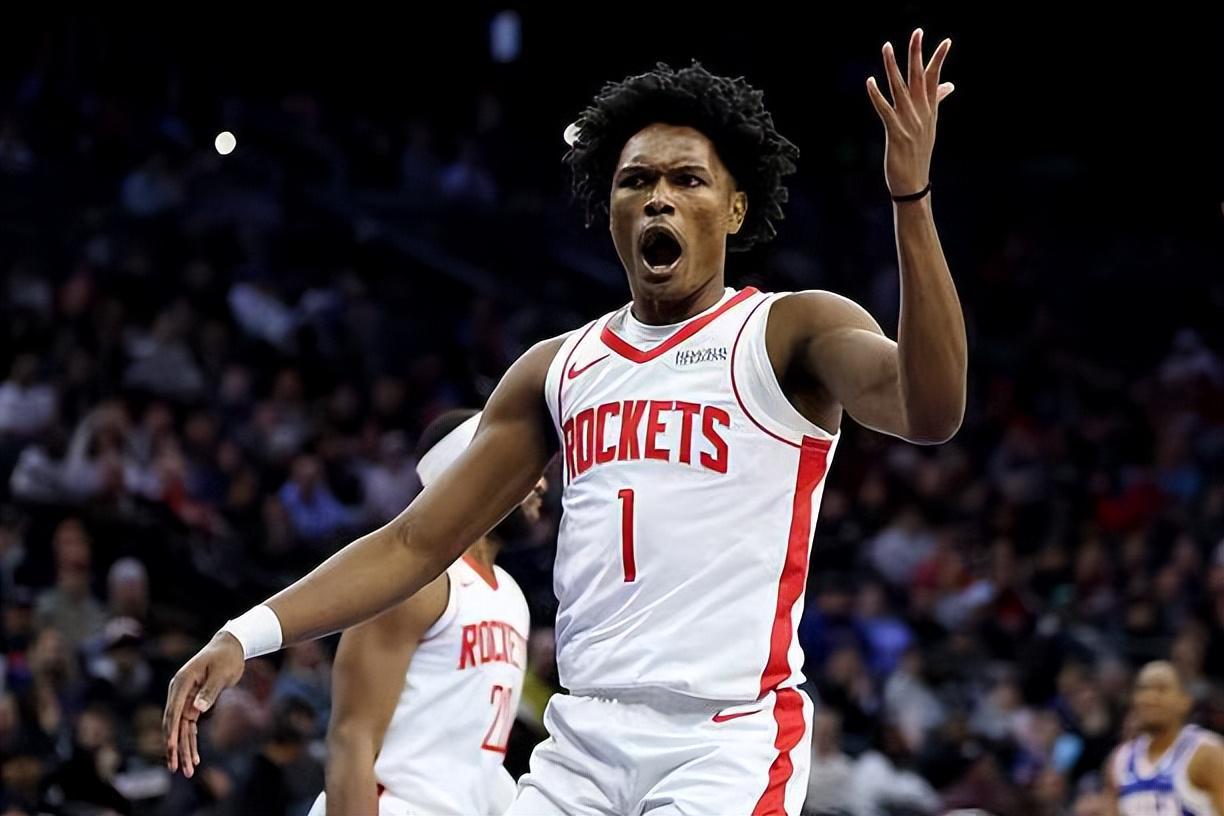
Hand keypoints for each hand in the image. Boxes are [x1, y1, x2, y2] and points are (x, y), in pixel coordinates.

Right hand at [163, 631, 243, 777]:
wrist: (230, 646)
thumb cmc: (226, 657)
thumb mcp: (221, 673)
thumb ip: (209, 691)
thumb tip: (195, 711)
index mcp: (181, 683)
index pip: (173, 712)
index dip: (171, 733)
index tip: (170, 750)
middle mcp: (178, 692)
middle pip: (174, 725)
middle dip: (175, 748)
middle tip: (177, 769)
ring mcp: (184, 699)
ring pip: (181, 729)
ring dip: (183, 749)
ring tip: (187, 771)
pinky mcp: (192, 704)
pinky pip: (188, 726)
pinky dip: (190, 741)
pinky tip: (194, 758)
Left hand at [866, 28, 954, 197]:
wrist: (914, 184)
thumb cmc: (919, 155)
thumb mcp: (930, 126)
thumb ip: (937, 102)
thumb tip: (950, 85)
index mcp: (930, 111)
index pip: (936, 79)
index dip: (939, 60)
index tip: (945, 41)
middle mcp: (922, 113)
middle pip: (920, 78)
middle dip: (918, 54)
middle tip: (918, 31)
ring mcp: (909, 122)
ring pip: (901, 88)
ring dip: (893, 66)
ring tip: (887, 46)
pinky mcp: (896, 133)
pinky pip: (884, 110)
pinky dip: (877, 95)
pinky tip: (869, 81)